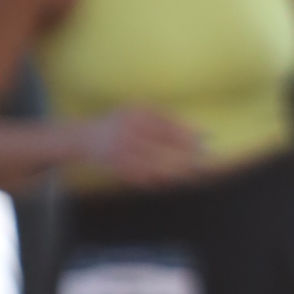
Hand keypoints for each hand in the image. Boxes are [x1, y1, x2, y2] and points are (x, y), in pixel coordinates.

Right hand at [74, 106, 209, 184]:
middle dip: (186, 152)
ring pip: (153, 164)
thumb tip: (192, 129)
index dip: (188, 132)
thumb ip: (161, 117)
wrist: (85, 138)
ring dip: (175, 170)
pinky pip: (140, 176)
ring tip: (194, 174)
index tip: (207, 138)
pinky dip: (157, 180)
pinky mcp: (116, 167)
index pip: (168, 124)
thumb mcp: (138, 110)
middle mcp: (129, 132)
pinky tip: (172, 182)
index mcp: (136, 115)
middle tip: (206, 158)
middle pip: (163, 145)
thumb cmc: (120, 122)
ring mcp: (121, 151)